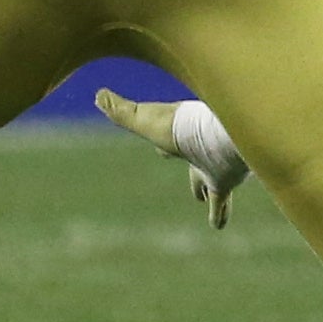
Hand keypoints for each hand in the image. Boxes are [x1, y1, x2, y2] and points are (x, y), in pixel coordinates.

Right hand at [95, 89, 249, 228]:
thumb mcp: (144, 118)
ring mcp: (213, 168)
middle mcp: (198, 152)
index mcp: (178, 137)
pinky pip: (220, 204)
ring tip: (202, 201)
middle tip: (186, 176)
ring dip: (207, 193)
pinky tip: (218, 226)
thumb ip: (120, 110)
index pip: (169, 137)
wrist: (217, 136)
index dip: (164, 145)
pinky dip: (218, 215)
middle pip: (191, 161)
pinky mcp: (224, 184)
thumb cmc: (179, 125)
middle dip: (189, 169)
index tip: (161, 149)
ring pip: (210, 183)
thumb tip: (98, 94)